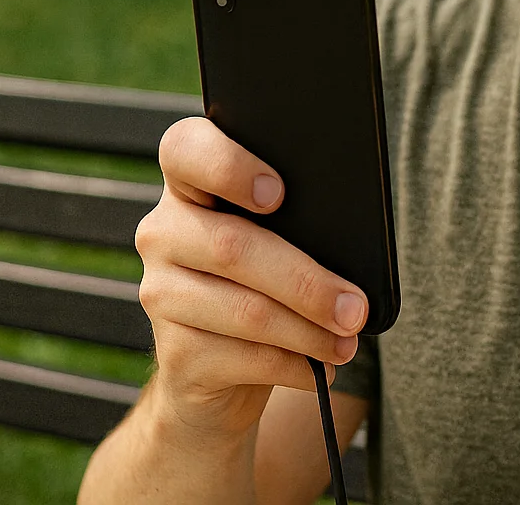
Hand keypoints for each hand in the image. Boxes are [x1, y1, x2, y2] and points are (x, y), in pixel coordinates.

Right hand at [133, 117, 368, 439]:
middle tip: (356, 308)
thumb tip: (360, 245)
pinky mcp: (173, 353)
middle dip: (307, 281)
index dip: (227, 166)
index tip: (278, 192)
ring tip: (348, 340)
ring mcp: (160, 293)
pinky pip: (244, 357)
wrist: (217, 371)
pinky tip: (318, 368)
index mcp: (190, 186)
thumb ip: (300, 223)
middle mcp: (164, 233)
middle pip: (233, 247)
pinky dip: (293, 364)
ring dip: (309, 331)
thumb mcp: (281, 241)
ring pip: (246, 310)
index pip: (185, 149)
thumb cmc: (267, 284)